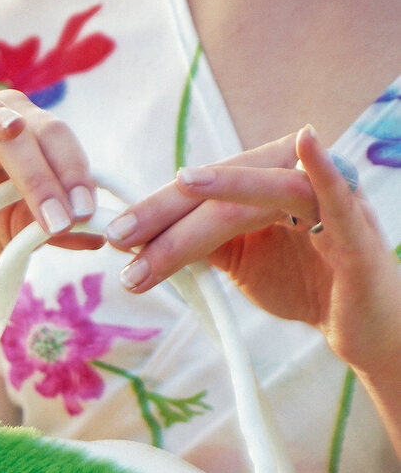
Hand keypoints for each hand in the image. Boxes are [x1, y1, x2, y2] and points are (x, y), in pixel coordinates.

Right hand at [0, 43, 96, 310]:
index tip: (86, 213)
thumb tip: (97, 233)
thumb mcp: (11, 242)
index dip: (73, 172)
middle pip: (19, 128)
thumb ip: (46, 229)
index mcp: (16, 147)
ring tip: (14, 131)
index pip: (53, 143)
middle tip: (64, 214)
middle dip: (44, 171)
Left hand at [105, 126, 400, 378]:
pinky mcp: (355, 229)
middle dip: (169, 212)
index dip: (157, 211)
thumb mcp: (241, 263)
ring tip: (183, 187)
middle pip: (223, 190)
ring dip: (220, 196)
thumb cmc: (306, 286)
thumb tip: (143, 238)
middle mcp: (295, 181)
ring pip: (264, 194)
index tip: (113, 233)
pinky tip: (305, 142)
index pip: (202, 194)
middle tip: (120, 235)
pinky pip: (337, 195)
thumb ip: (204, 244)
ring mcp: (327, 200)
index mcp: (265, 187)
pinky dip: (322, 168)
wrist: (359, 330)